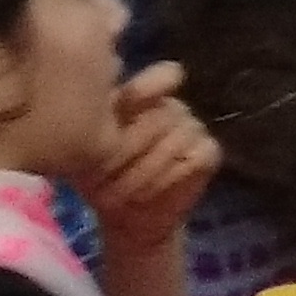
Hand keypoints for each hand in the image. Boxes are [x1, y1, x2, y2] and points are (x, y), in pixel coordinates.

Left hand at [85, 63, 219, 250]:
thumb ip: (93, 127)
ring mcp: (195, 128)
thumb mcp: (86, 151)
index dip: (150, 86)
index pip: (163, 76)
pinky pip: (190, 162)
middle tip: (96, 180)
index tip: (129, 99)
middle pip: (159, 118)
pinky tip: (144, 195)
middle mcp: (173, 108)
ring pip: (173, 143)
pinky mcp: (209, 154)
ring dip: (138, 174)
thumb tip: (91, 114)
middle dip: (123, 153)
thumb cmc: (102, 178)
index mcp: (144, 99)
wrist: (128, 218)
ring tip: (113, 195)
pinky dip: (162, 182)